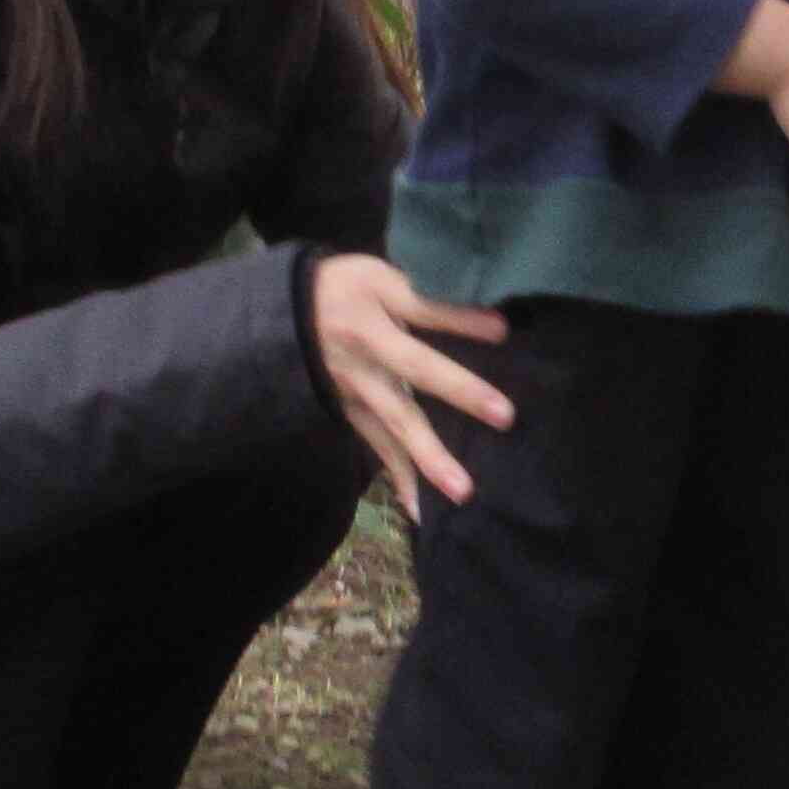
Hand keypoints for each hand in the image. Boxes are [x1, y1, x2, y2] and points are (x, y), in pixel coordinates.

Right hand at [307, 254, 513, 520]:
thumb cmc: (344, 289)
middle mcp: (364, 362)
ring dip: (425, 460)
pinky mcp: (350, 414)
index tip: (501, 332)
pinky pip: (378, 448)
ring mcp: (355, 393)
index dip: (459, 323)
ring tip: (460, 493)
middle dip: (457, 397)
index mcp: (372, 319)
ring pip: (393, 428)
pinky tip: (420, 510)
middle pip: (411, 380)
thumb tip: (499, 325)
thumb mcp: (380, 279)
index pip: (422, 318)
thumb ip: (432, 302)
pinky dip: (399, 478)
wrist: (283, 315)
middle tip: (505, 417)